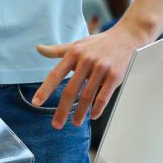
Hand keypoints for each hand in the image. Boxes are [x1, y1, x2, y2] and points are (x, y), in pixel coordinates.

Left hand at [34, 17, 152, 127]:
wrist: (126, 37)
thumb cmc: (98, 43)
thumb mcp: (77, 44)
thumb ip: (57, 50)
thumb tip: (38, 49)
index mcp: (74, 53)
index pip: (55, 74)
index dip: (45, 90)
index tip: (36, 103)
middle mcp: (86, 60)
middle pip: (71, 90)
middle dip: (62, 110)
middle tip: (56, 125)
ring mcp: (101, 68)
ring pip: (87, 95)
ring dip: (80, 112)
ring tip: (75, 122)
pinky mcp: (115, 75)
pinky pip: (104, 96)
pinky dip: (98, 108)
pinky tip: (93, 116)